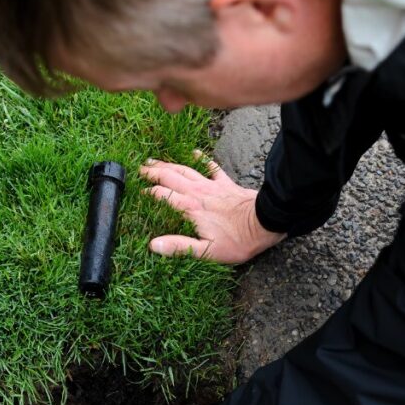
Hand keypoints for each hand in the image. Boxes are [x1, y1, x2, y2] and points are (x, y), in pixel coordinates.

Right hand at [139, 151, 285, 263]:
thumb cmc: (237, 241)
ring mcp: (212, 186)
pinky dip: (202, 159)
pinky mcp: (225, 183)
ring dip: (169, 165)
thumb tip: (153, 245)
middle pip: (171, 178)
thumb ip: (178, 247)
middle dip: (154, 173)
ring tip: (155, 161)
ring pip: (185, 170)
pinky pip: (211, 167)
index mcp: (190, 209)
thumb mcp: (206, 251)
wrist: (265, 222)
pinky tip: (195, 153)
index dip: (149, 193)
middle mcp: (198, 193)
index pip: (163, 196)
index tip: (139, 192)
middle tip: (140, 170)